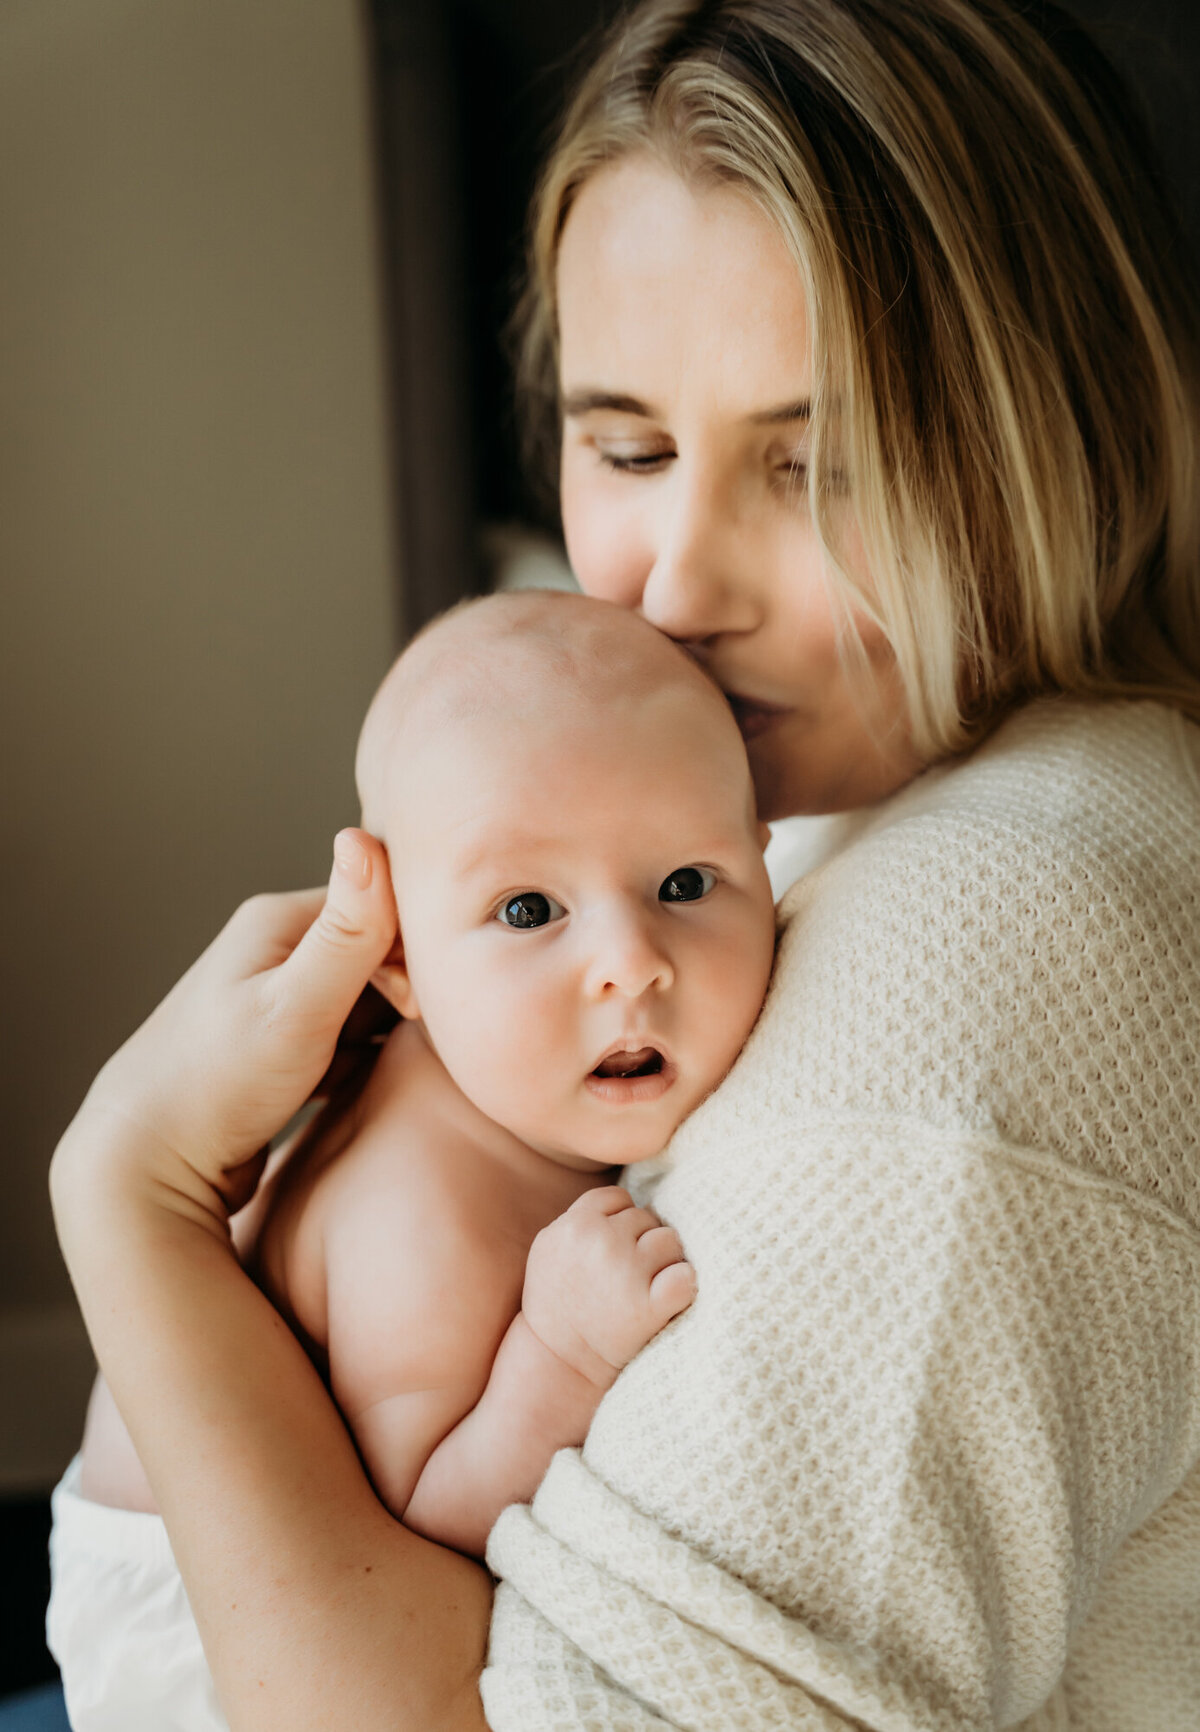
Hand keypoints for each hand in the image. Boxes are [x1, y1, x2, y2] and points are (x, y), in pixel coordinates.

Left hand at [53, 828, 396, 1220]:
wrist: (146, 1166)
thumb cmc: (219, 1085)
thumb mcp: (297, 1006)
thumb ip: (347, 932)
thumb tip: (366, 837)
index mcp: (276, 922)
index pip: (379, 906)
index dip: (415, 951)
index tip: (423, 1008)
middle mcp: (273, 951)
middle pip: (376, 952)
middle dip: (405, 994)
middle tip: (413, 1044)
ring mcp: (273, 999)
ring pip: (364, 999)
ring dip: (386, 1030)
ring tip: (389, 1067)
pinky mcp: (277, 1046)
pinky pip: (344, 1038)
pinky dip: (362, 1058)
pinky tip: (363, 1086)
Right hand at [521, 1186, 695, 1390]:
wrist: (557, 1362)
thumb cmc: (556, 1303)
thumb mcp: (550, 1247)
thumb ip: (581, 1217)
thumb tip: (627, 1201)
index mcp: (576, 1224)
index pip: (619, 1198)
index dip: (620, 1223)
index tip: (612, 1250)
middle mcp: (602, 1242)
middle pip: (646, 1218)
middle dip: (641, 1243)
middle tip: (624, 1277)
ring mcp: (628, 1272)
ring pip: (670, 1241)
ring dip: (663, 1261)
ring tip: (641, 1289)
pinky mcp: (650, 1306)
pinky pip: (686, 1276)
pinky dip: (684, 1285)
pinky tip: (669, 1298)